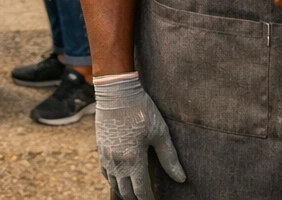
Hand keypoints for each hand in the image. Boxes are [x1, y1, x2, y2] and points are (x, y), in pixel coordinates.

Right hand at [94, 76, 185, 199]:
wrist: (116, 92)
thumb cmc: (141, 110)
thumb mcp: (160, 132)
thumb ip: (169, 158)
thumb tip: (181, 179)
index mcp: (134, 159)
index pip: (141, 190)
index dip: (148, 199)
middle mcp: (117, 161)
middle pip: (125, 191)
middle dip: (136, 198)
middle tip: (145, 199)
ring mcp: (106, 155)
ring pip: (113, 184)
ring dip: (124, 191)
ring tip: (133, 194)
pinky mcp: (100, 147)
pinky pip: (104, 172)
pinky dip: (112, 180)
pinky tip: (118, 180)